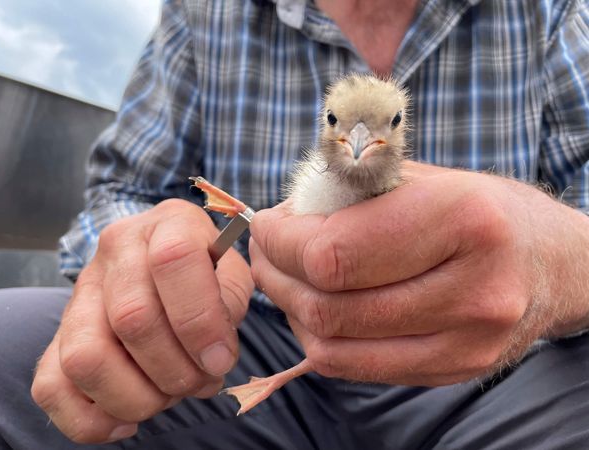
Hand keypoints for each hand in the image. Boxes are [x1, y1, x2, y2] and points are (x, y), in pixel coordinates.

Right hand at [31, 199, 253, 442]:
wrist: (165, 260)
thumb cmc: (206, 271)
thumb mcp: (232, 272)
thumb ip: (230, 303)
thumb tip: (212, 355)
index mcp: (168, 223)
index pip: (174, 260)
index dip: (200, 320)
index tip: (220, 360)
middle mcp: (116, 250)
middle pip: (132, 318)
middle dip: (176, 369)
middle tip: (201, 382)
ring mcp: (81, 291)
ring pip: (85, 357)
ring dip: (135, 397)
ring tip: (167, 396)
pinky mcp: (58, 333)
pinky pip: (51, 387)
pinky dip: (90, 420)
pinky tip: (128, 419)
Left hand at [250, 162, 588, 385]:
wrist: (551, 262)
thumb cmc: (480, 208)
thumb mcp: (422, 177)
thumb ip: (351, 193)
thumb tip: (283, 218)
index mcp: (464, 219)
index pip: (335, 253)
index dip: (281, 243)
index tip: (265, 227)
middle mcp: (474, 289)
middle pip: (330, 305)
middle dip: (276, 276)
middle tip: (265, 253)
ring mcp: (468, 341)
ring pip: (335, 346)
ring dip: (292, 311)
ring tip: (284, 279)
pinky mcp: (456, 370)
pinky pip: (357, 368)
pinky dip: (321, 339)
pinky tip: (317, 309)